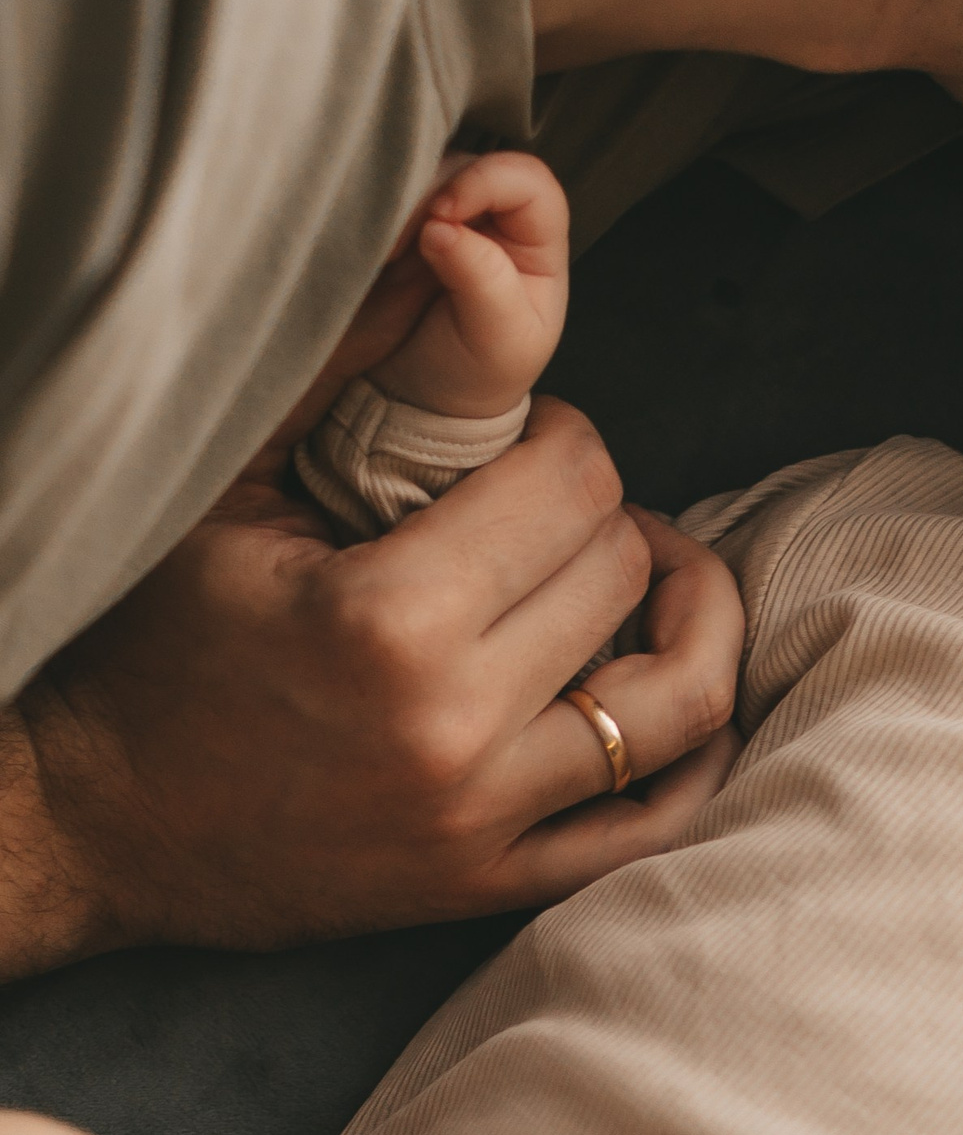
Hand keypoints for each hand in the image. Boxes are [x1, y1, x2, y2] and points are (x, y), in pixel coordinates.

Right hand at [7, 399, 742, 975]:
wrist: (96, 823)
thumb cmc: (154, 646)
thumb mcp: (226, 491)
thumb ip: (342, 371)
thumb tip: (446, 251)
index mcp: (387, 618)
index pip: (570, 485)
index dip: (567, 438)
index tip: (534, 441)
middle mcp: (452, 725)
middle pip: (622, 571)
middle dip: (607, 515)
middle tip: (562, 503)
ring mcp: (482, 817)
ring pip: (677, 695)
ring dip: (693, 617)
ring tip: (658, 576)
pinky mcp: (492, 883)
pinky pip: (654, 821)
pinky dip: (694, 751)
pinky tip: (674, 685)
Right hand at [367, 152, 570, 418]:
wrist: (420, 401)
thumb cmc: (474, 374)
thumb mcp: (498, 341)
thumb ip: (482, 280)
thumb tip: (442, 228)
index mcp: (538, 244)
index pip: (528, 181)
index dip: (486, 183)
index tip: (441, 219)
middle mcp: (497, 220)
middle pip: (470, 165)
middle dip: (433, 191)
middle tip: (400, 245)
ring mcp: (446, 218)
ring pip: (424, 171)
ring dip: (398, 201)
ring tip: (384, 256)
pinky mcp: (400, 225)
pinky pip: (385, 193)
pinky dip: (374, 208)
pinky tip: (369, 248)